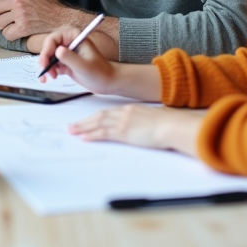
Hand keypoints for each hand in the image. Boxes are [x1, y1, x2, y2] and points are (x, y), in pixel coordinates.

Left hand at [0, 0, 87, 41]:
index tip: (5, 14)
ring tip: (11, 28)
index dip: (0, 10)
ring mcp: (21, 19)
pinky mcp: (24, 29)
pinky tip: (15, 34)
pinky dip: (9, 35)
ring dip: (5, 28)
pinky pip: (8, 34)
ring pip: (1, 26)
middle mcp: (18, 7)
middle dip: (2, 20)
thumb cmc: (51, 5)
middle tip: (8, 22)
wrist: (62, 19)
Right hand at [37, 27, 120, 94]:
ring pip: (48, 57)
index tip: (45, 63)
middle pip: (48, 47)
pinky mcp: (65, 63)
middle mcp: (68, 42)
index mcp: (74, 37)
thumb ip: (69, 57)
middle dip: (45, 60)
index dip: (46, 50)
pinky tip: (50, 78)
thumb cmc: (99, 72)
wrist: (107, 82)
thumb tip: (56, 51)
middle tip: (46, 72)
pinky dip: (49, 71)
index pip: (53, 38)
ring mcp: (66, 53)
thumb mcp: (83, 65)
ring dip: (46, 67)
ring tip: (49, 78)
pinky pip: (52, 65)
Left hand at [69, 105, 205, 156]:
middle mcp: (125, 113)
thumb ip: (145, 122)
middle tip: (72, 126)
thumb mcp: (154, 120)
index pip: (108, 112)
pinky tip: (84, 138)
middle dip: (84, 121)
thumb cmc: (170, 124)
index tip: (87, 120)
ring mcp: (123, 121)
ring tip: (72, 131)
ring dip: (83, 128)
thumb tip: (144, 128)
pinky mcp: (124, 131)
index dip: (95, 116)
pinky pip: (104, 133)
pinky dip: (92, 135)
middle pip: (99, 116)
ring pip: (98, 123)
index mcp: (132, 109)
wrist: (173, 125)